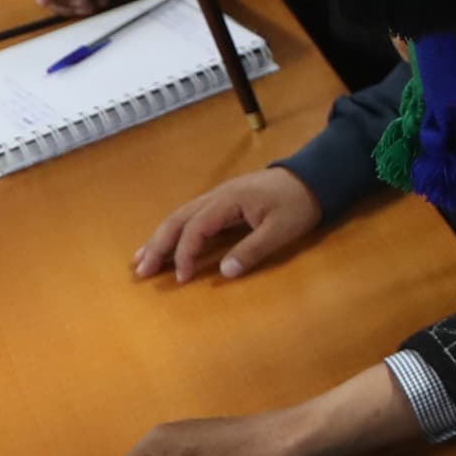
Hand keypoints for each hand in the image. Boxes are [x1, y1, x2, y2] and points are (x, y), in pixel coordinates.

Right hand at [133, 167, 322, 282]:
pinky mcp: (223, 201)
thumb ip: (253, 250)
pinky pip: (191, 216)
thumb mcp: (281, 230)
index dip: (185, 254)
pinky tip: (167, 244)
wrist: (313, 177)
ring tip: (141, 260)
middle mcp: (216, 196)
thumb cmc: (298, 203)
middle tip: (141, 271)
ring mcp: (218, 197)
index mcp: (228, 201)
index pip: (196, 228)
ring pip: (180, 216)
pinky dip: (174, 231)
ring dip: (160, 238)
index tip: (182, 278)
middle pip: (178, 219)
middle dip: (157, 245)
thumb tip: (225, 272)